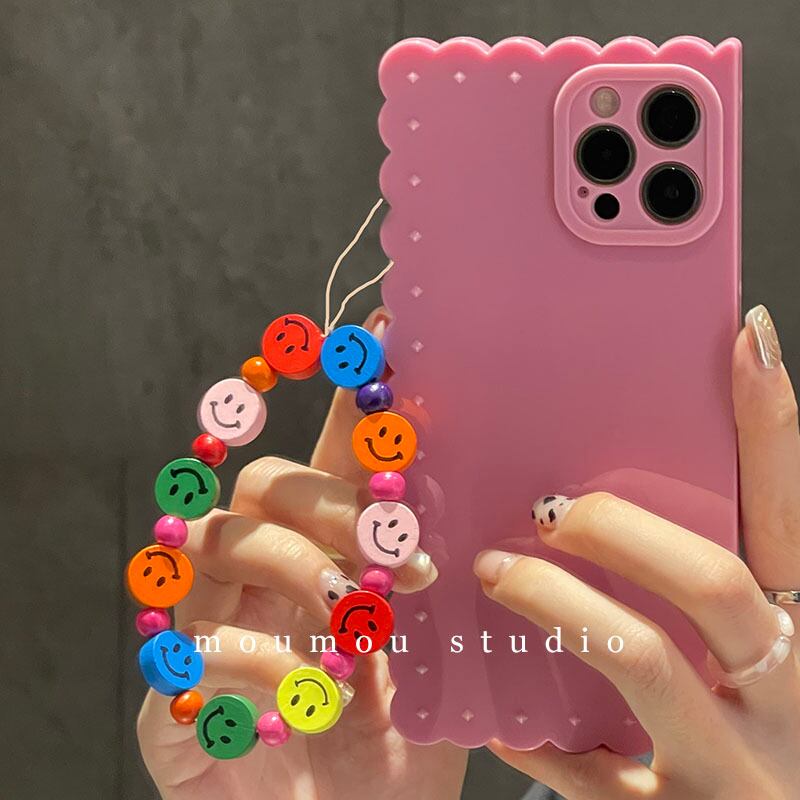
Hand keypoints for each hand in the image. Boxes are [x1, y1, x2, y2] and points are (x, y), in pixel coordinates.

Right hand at [137, 310, 467, 799]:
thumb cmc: (401, 750)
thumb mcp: (432, 653)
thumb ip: (429, 576)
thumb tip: (477, 492)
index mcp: (323, 556)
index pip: (330, 459)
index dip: (348, 400)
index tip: (381, 334)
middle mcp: (260, 577)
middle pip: (267, 484)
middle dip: (335, 504)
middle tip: (399, 552)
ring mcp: (209, 626)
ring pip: (222, 542)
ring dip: (298, 568)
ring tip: (357, 620)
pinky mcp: (171, 695)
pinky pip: (194, 644)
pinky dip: (259, 661)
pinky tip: (308, 696)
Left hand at [475, 306, 799, 798]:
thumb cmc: (747, 747)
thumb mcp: (747, 665)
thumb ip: (701, 596)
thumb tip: (611, 501)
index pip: (788, 516)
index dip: (773, 426)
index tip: (741, 338)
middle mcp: (786, 696)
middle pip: (716, 582)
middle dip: (623, 528)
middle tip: (550, 506)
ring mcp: (735, 766)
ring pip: (645, 660)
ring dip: (558, 603)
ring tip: (494, 574)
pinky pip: (593, 773)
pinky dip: (541, 741)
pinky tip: (504, 718)